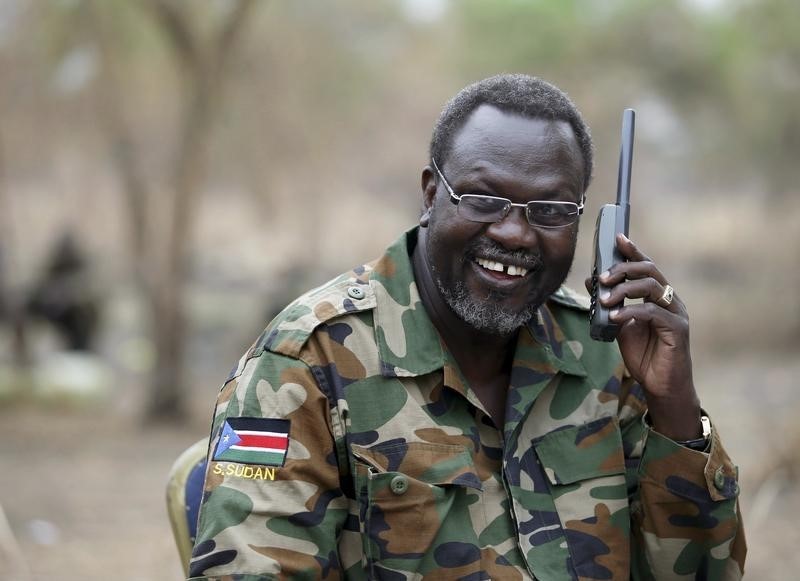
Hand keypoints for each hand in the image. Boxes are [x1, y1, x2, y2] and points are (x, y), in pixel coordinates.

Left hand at [595, 234, 700, 440]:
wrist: (660, 386)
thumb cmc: (643, 355)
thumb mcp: (619, 325)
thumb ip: (610, 304)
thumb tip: (592, 281)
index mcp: (658, 297)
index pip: (646, 267)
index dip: (633, 251)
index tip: (617, 238)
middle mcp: (671, 300)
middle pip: (650, 271)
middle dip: (624, 269)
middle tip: (603, 278)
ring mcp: (677, 313)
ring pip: (653, 287)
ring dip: (625, 290)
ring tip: (604, 300)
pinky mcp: (677, 329)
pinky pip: (652, 312)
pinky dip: (631, 312)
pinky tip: (614, 317)